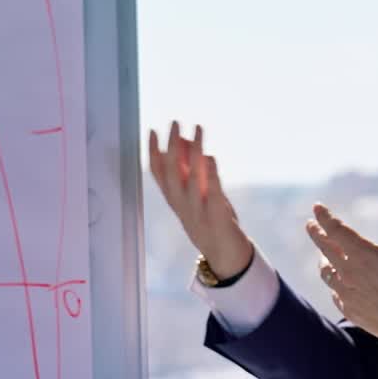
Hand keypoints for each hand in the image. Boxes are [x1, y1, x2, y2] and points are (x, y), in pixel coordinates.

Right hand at [148, 122, 253, 277]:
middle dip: (171, 146)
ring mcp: (197, 211)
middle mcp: (181, 204)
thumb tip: (187, 141)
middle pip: (171, 173)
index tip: (153, 130)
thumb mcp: (198, 194)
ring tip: (197, 130)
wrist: (224, 255)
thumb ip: (191, 170)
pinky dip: (210, 175)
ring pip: (191, 179)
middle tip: (174, 123)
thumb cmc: (210, 220)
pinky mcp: (216, 216)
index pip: (158, 173)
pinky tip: (210, 157)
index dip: (153, 152)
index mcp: (174, 199)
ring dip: (193, 153)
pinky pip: (212, 193)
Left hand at [306, 189, 377, 349]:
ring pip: (326, 272)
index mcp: (363, 255)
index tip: (317, 207)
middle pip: (325, 249)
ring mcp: (346, 294)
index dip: (325, 217)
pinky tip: (338, 280)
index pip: (335, 230)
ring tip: (324, 254)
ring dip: (324, 260)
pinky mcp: (349, 309)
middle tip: (311, 225)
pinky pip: (334, 292)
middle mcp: (349, 274)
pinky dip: (334, 282)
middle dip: (317, 234)